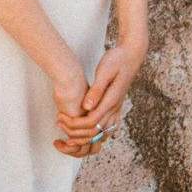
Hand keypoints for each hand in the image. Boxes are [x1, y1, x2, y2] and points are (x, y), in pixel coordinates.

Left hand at [54, 40, 145, 157]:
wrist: (132, 56)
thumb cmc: (116, 60)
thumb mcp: (104, 71)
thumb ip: (96, 90)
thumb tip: (86, 107)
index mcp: (112, 100)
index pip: (91, 122)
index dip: (74, 124)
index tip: (60, 117)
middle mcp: (115, 108)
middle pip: (95, 132)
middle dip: (76, 132)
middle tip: (59, 122)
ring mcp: (117, 109)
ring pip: (102, 133)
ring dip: (84, 135)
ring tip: (67, 127)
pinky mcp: (116, 107)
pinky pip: (107, 128)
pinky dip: (94, 132)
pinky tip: (81, 127)